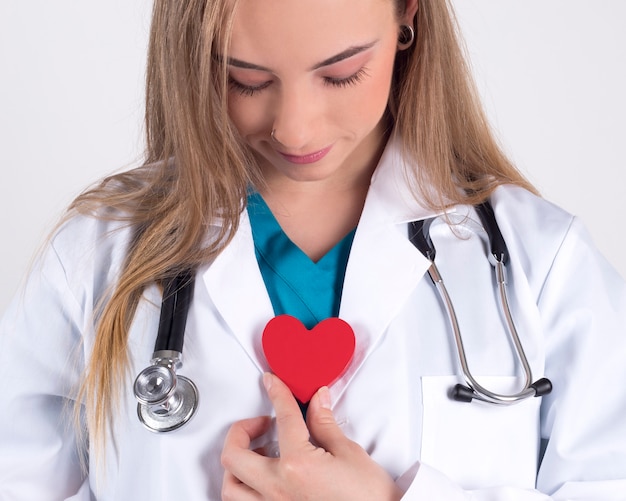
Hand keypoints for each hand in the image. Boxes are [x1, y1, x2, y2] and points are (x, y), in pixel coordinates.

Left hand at [221, 373, 402, 500]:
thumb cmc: (369, 499)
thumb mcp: (349, 454)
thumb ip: (324, 424)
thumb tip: (317, 401)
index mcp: (297, 466)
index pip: (283, 419)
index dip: (277, 394)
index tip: (272, 384)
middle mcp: (277, 490)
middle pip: (234, 455)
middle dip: (241, 430)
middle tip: (262, 422)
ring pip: (231, 486)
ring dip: (238, 463)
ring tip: (259, 452)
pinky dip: (244, 487)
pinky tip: (262, 477)